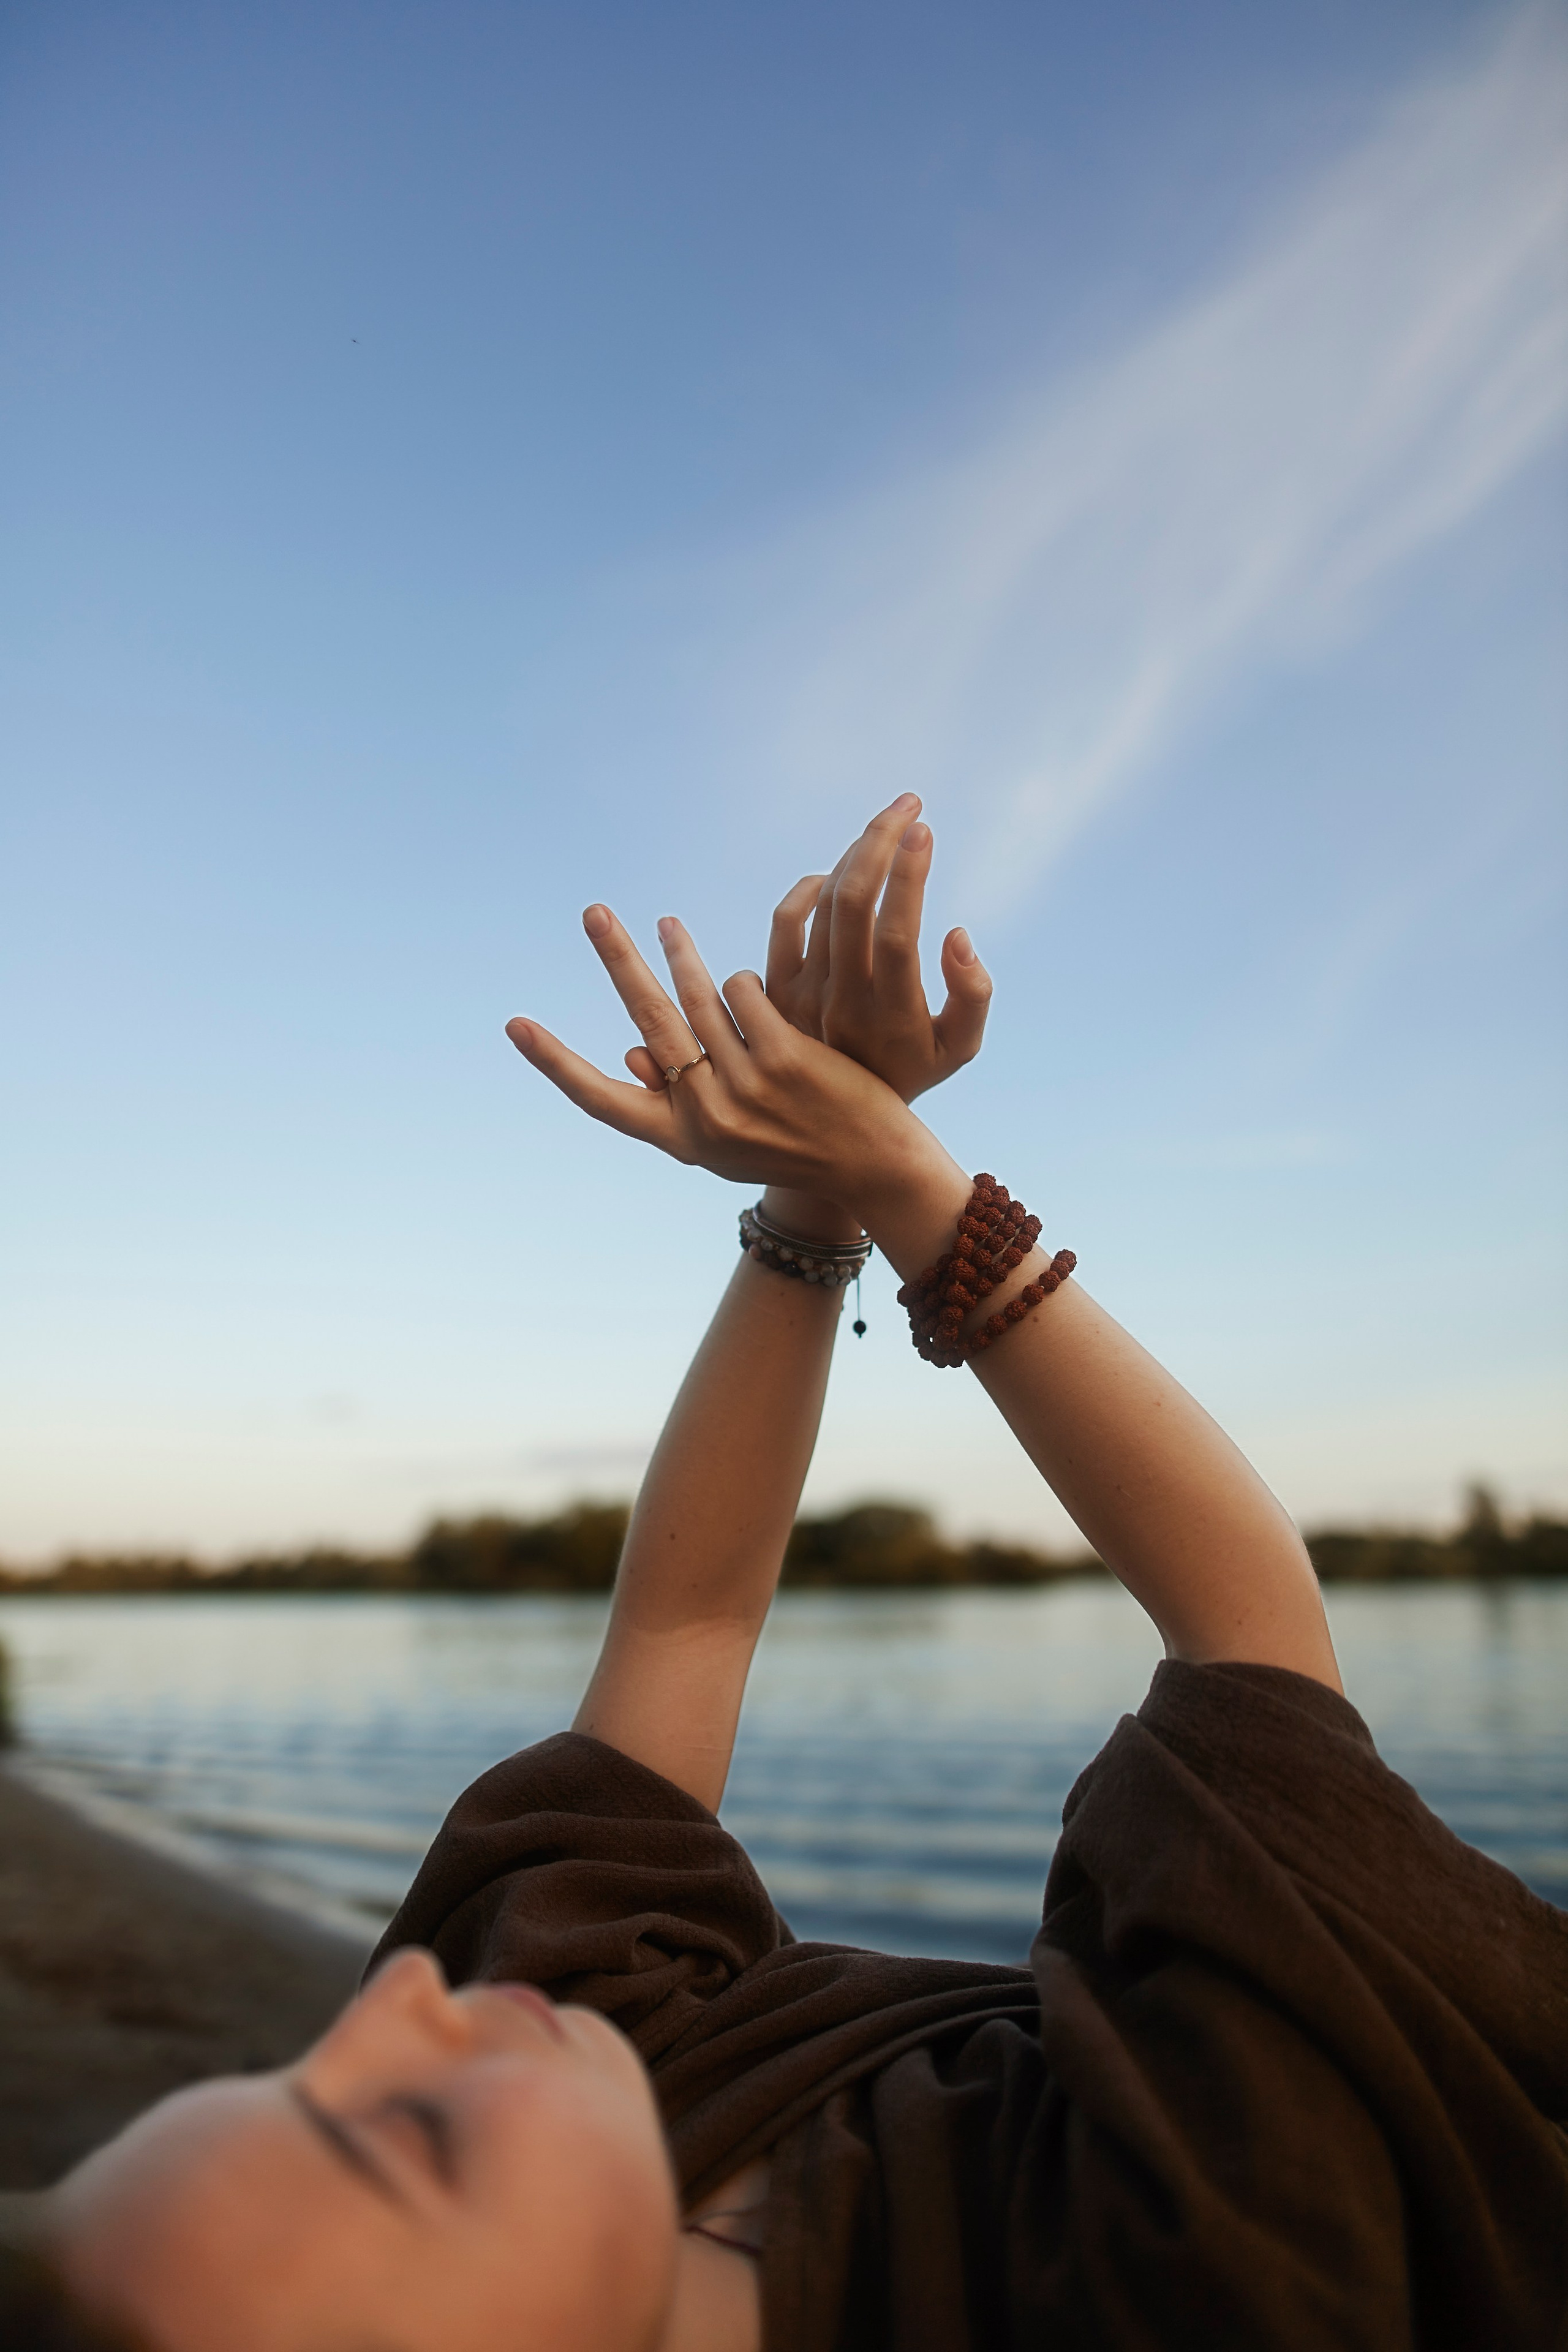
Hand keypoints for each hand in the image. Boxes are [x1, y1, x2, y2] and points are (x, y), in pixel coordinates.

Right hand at [506, 903, 945, 1219]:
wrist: (873, 1167)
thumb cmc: (795, 1149)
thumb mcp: (729, 1143)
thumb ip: (682, 1102)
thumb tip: (630, 1053)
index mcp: (680, 1141)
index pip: (599, 1101)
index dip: (555, 1062)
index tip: (515, 1026)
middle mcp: (705, 1116)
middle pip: (647, 1021)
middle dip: (617, 960)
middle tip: (593, 913)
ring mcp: (744, 1086)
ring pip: (700, 997)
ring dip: (683, 956)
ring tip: (666, 924)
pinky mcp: (785, 1057)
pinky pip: (748, 994)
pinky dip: (744, 985)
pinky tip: (748, 987)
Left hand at [766, 794, 991, 1102]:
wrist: (833, 1128)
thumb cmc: (910, 1073)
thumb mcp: (958, 1048)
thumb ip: (972, 993)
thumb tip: (955, 933)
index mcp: (891, 1013)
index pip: (895, 929)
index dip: (909, 873)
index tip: (925, 827)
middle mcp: (841, 1001)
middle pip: (853, 900)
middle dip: (881, 839)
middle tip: (909, 803)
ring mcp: (801, 994)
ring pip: (821, 902)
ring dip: (853, 855)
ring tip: (884, 831)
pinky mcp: (773, 990)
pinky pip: (787, 920)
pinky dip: (810, 887)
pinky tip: (835, 875)